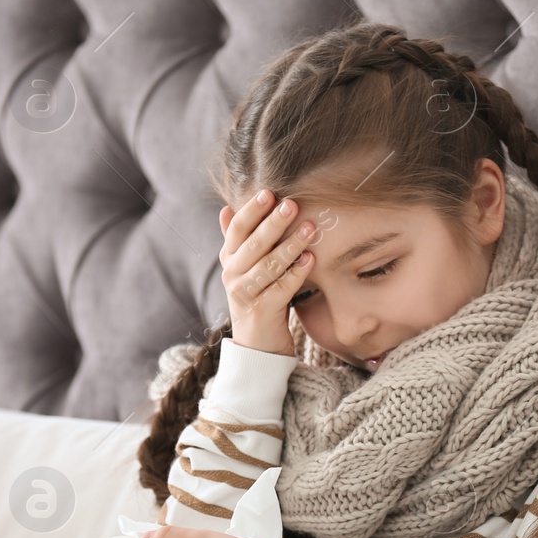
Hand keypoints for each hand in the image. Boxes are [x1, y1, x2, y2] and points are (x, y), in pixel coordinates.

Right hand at [218, 188, 318, 356]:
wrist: (257, 344)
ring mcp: (245, 294)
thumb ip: (237, 240)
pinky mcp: (263, 311)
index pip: (237, 230)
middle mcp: (232, 275)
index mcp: (229, 260)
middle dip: (273, 223)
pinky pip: (282, 288)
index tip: (268, 192)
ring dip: (291, 245)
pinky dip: (297, 272)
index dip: (251, 210)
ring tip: (311, 229)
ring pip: (269, 265)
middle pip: (254, 244)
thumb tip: (226, 208)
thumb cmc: (258, 297)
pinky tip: (311, 259)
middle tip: (293, 204)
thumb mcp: (244, 268)